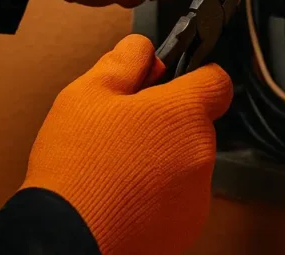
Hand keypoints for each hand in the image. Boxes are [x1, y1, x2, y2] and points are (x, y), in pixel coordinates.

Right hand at [21, 35, 231, 254]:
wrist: (67, 237)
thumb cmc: (76, 167)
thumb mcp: (88, 93)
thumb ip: (125, 61)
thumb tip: (144, 49)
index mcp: (183, 114)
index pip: (216, 81)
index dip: (194, 76)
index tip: (171, 81)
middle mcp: (200, 154)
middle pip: (195, 123)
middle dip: (165, 121)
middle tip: (123, 127)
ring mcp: (197, 195)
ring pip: (186, 160)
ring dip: (161, 158)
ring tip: (116, 165)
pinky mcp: (186, 226)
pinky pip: (178, 196)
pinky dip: (157, 193)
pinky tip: (122, 193)